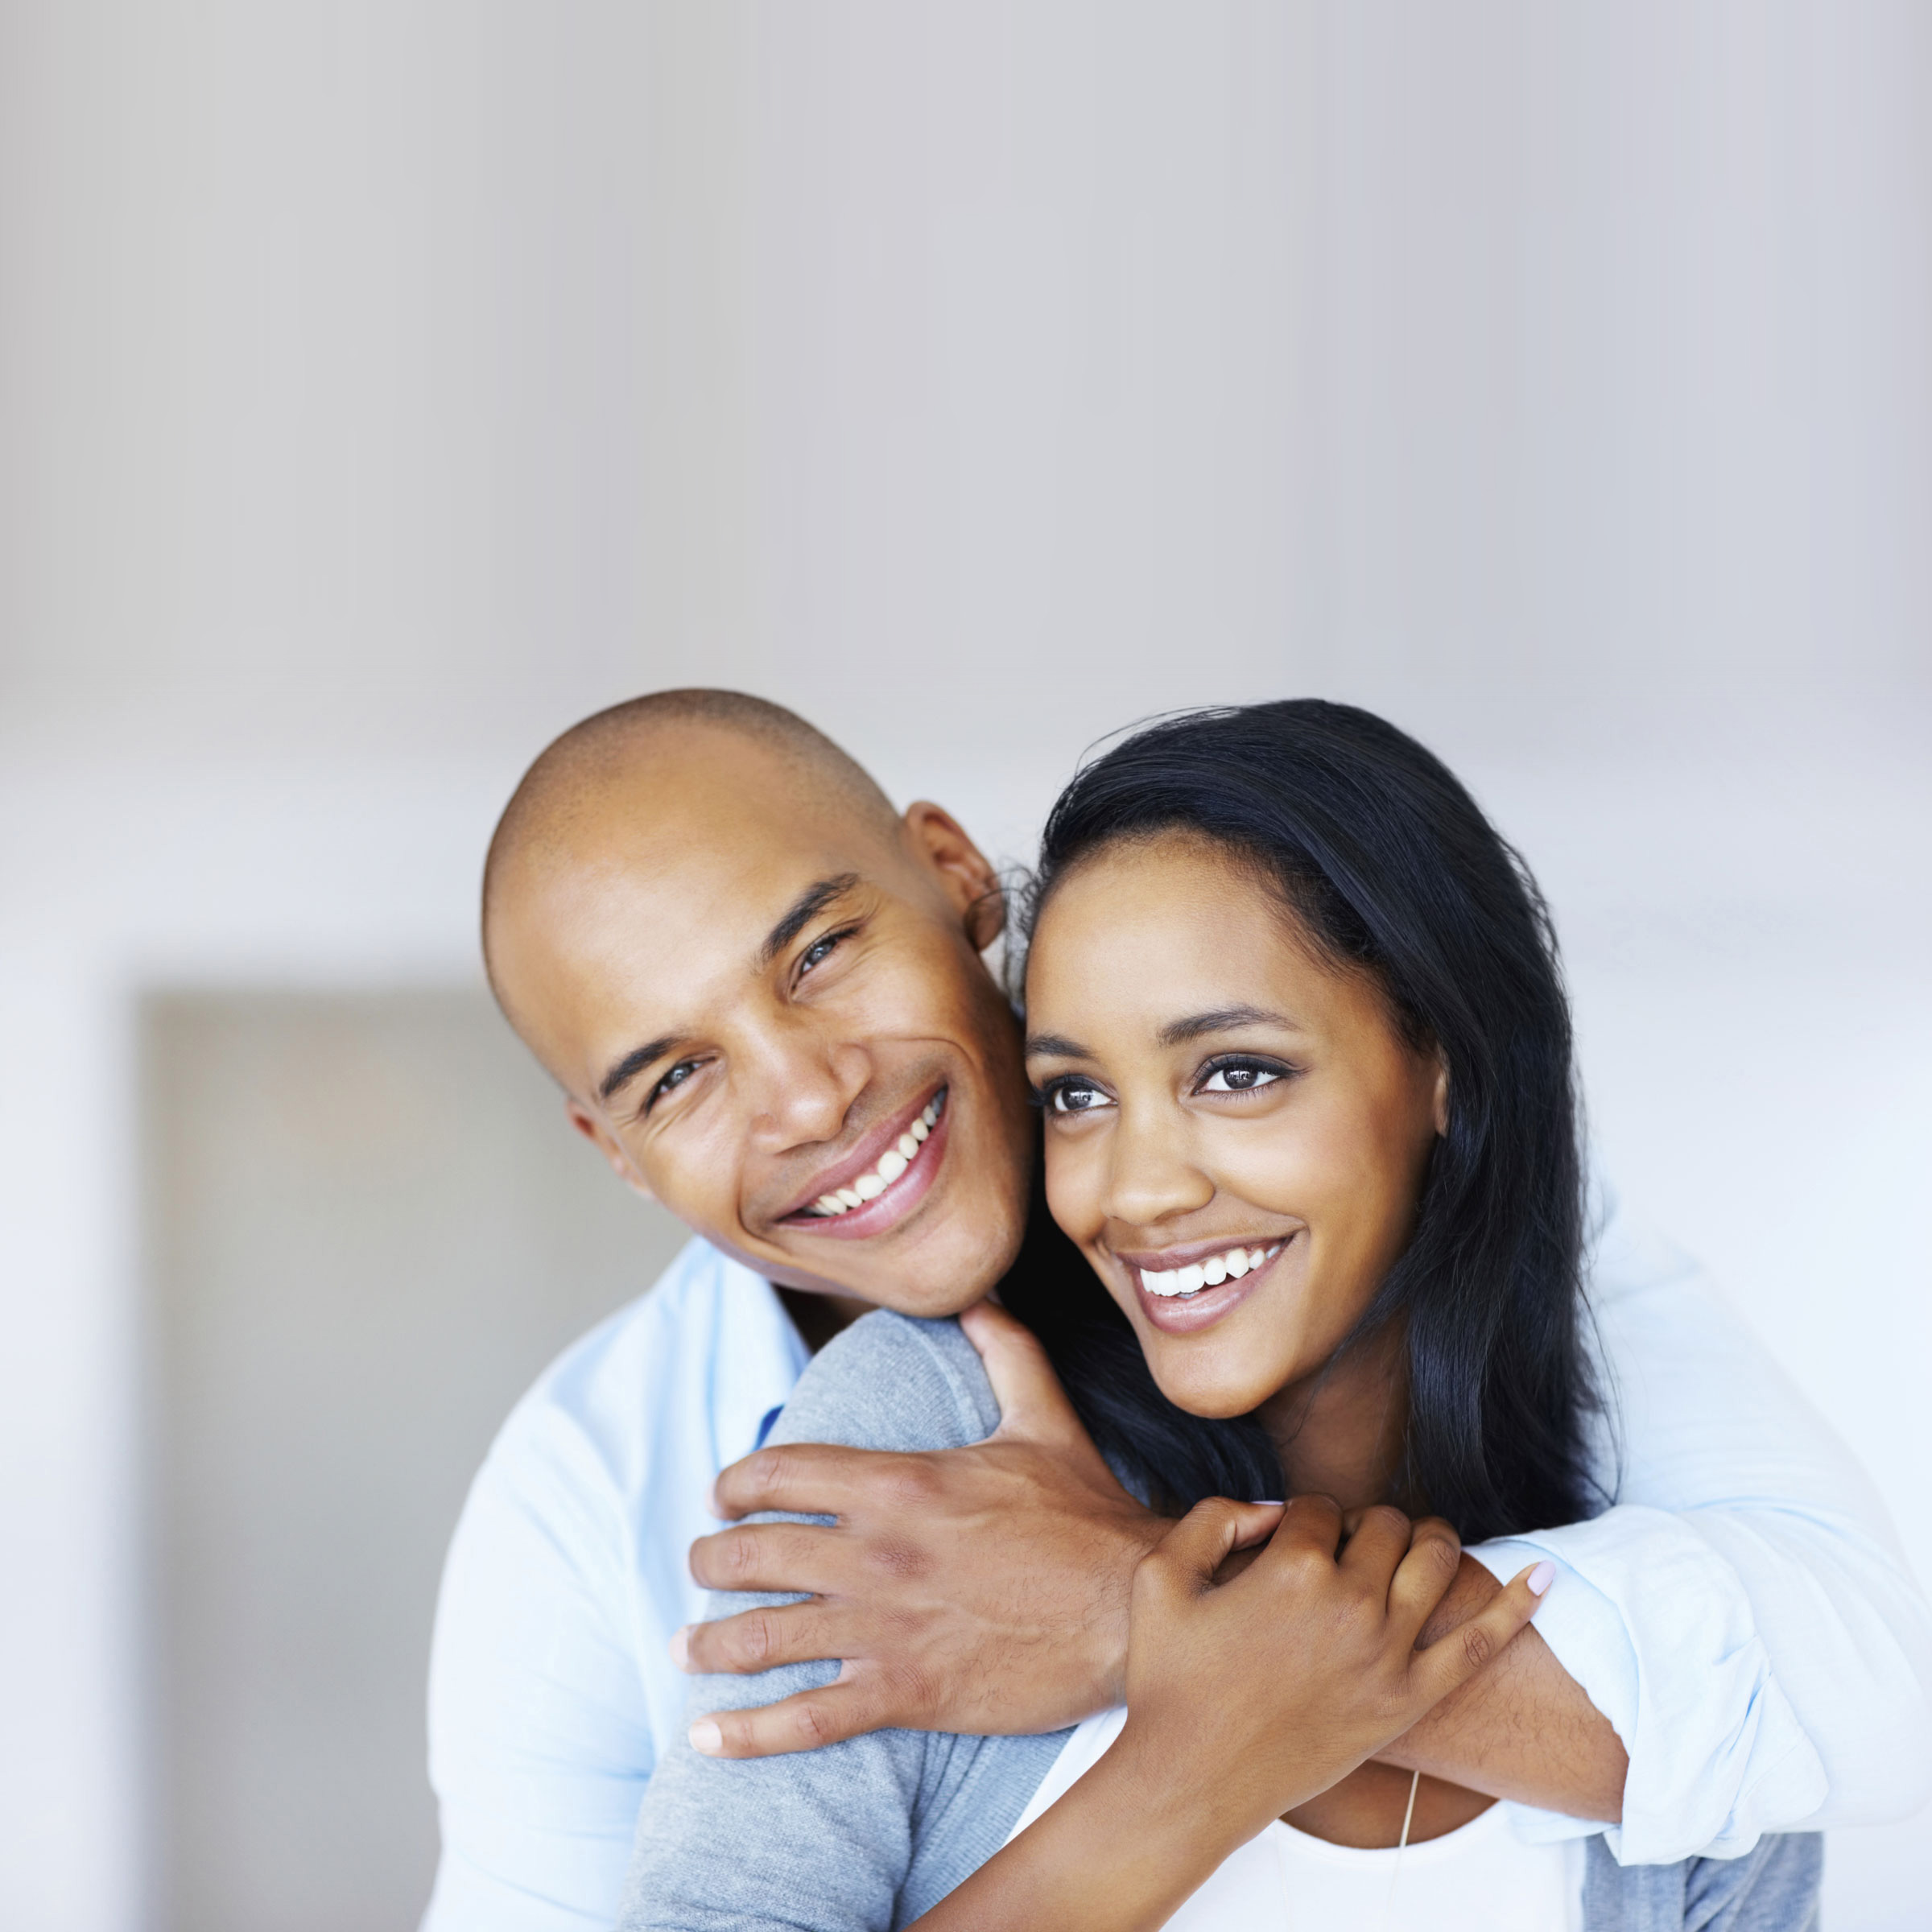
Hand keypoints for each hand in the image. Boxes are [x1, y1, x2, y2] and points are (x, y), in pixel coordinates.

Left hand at [679, 1302, 1164, 1756]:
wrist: (1137, 1610)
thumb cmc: (1090, 1517)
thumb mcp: (1044, 1419)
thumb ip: (1005, 1352)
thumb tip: (981, 1298)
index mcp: (900, 1482)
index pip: (779, 1473)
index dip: (735, 1484)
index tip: (723, 1497)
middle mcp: (877, 1553)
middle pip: (752, 1554)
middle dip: (711, 1561)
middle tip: (702, 1567)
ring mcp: (886, 1627)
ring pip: (763, 1636)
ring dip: (710, 1641)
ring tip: (688, 1645)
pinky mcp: (906, 1692)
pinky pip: (806, 1716)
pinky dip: (747, 1731)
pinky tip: (708, 1735)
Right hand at [1108, 1496, 1552, 1866]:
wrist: (1193, 1780)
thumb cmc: (1171, 1680)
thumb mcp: (1161, 1577)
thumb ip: (1214, 1517)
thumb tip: (1275, 1509)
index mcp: (1291, 1566)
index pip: (1316, 1506)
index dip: (1296, 1517)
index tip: (1280, 1544)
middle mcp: (1351, 1603)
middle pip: (1382, 1524)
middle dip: (1362, 1524)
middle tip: (1339, 1549)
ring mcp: (1387, 1654)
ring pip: (1433, 1562)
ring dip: (1428, 1538)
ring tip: (1414, 1542)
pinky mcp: (1409, 1700)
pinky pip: (1480, 1645)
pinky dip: (1518, 1606)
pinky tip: (1547, 1575)